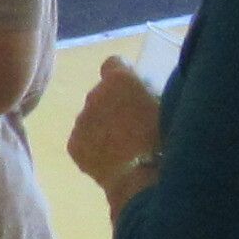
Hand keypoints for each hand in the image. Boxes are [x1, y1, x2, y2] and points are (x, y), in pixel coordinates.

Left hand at [69, 57, 164, 198]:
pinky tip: (111, 160)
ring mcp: (81, 120)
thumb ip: (147, 94)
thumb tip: (140, 96)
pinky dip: (93, 147)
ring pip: (90, 119)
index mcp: (119, 80)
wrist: (143, 174)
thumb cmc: (164, 137)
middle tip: (130, 126)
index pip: (112, 64)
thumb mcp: (165, 106)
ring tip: (122, 148)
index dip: (121, 76)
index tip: (130, 90)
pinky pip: (82, 141)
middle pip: (100, 95)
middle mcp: (94, 95)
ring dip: (102, 127)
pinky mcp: (73, 144)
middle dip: (111, 106)